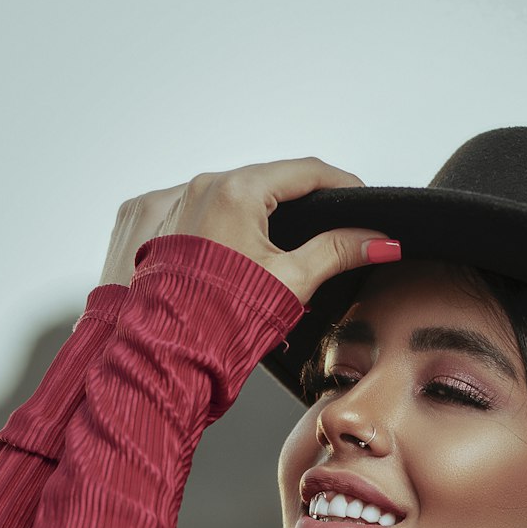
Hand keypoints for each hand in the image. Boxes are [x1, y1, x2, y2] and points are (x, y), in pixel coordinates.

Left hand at [97, 157, 396, 302]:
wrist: (163, 356)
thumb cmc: (219, 322)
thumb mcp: (293, 282)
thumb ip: (338, 252)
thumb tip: (378, 241)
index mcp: (238, 191)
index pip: (305, 171)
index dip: (340, 185)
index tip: (358, 197)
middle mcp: (200, 186)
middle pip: (265, 183)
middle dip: (297, 205)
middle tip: (323, 230)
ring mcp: (171, 201)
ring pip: (228, 197)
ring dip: (255, 216)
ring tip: (273, 253)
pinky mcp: (148, 221)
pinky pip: (194, 211)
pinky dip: (216, 226)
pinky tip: (227, 257)